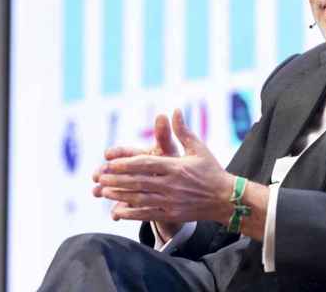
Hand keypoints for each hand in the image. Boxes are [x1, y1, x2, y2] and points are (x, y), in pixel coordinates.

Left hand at [94, 109, 235, 225]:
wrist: (226, 199)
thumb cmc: (212, 171)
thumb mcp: (199, 148)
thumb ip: (183, 131)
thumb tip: (175, 111)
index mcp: (177, 167)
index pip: (147, 164)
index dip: (127, 164)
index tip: (110, 162)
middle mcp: (172, 184)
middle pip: (138, 181)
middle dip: (116, 179)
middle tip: (98, 176)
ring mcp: (171, 201)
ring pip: (139, 198)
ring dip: (119, 195)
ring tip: (103, 191)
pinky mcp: (172, 213)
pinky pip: (147, 214)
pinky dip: (131, 213)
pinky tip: (117, 211)